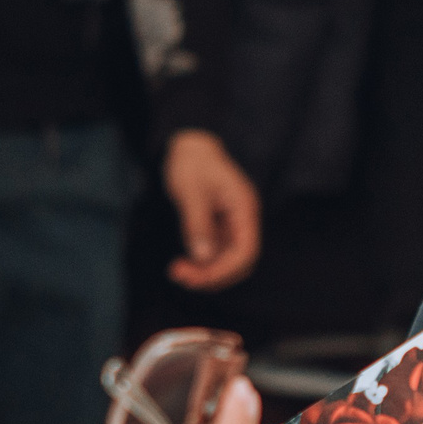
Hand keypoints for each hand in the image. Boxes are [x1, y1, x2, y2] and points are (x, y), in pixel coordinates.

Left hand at [165, 129, 261, 290]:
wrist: (189, 146)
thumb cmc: (192, 162)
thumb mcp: (191, 191)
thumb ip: (197, 224)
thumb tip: (203, 257)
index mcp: (244, 208)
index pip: (246, 251)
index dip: (224, 270)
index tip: (197, 277)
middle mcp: (242, 220)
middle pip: (240, 262)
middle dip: (213, 275)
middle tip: (181, 277)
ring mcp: (231, 225)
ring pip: (227, 261)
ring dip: (205, 272)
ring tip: (177, 271)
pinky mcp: (219, 228)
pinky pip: (215, 254)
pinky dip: (200, 263)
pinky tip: (181, 264)